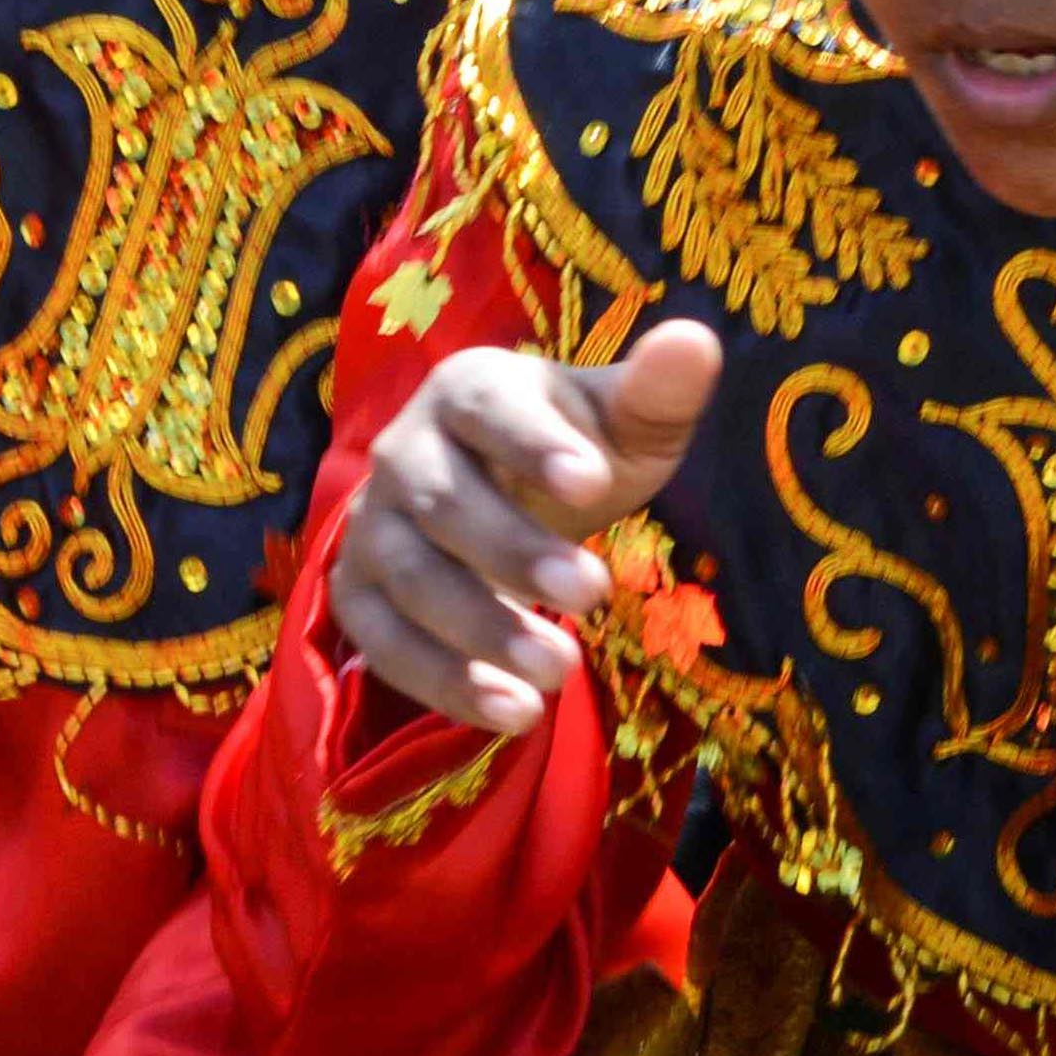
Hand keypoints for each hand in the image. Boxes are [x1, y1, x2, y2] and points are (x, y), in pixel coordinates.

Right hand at [323, 322, 720, 735]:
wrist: (501, 500)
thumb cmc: (574, 452)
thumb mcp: (623, 424)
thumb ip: (658, 391)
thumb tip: (696, 341)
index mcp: (467, 390)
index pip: (489, 409)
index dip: (532, 443)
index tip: (593, 481)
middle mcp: (405, 453)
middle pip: (444, 503)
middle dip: (514, 552)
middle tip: (594, 594)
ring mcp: (373, 528)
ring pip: (411, 580)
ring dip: (480, 630)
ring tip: (558, 673)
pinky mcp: (359, 596)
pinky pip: (386, 644)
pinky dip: (444, 683)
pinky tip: (514, 713)